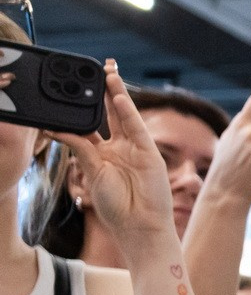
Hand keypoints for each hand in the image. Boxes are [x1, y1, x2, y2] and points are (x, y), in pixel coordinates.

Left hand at [55, 62, 179, 245]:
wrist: (138, 225)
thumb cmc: (116, 206)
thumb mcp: (91, 172)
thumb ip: (79, 148)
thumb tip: (58, 129)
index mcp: (102, 154)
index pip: (92, 123)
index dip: (85, 106)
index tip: (76, 88)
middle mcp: (119, 148)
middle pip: (109, 113)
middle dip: (104, 91)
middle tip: (98, 69)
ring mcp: (135, 148)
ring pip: (123, 115)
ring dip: (116, 93)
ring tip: (107, 73)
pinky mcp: (149, 152)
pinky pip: (136, 127)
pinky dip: (128, 111)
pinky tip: (118, 96)